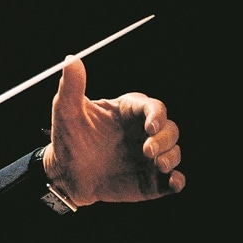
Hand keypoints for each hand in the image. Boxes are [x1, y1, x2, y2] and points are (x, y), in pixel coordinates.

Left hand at [41, 56, 184, 206]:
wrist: (64, 174)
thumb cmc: (68, 138)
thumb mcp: (66, 112)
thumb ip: (72, 87)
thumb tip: (71, 60)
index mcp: (129, 112)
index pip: (153, 108)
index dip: (156, 116)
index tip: (149, 126)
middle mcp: (143, 133)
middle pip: (170, 129)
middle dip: (164, 139)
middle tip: (148, 151)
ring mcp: (149, 157)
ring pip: (174, 152)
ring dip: (171, 158)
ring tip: (158, 166)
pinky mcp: (149, 180)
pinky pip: (171, 181)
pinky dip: (177, 182)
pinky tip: (173, 183)